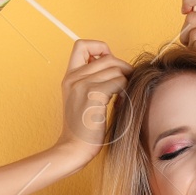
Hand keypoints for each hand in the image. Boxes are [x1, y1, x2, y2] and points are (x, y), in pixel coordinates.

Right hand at [56, 39, 131, 164]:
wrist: (74, 148)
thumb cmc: (83, 129)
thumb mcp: (82, 99)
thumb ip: (92, 81)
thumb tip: (117, 68)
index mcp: (69, 77)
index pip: (82, 45)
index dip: (99, 48)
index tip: (108, 64)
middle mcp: (73, 77)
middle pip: (107, 57)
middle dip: (122, 68)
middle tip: (126, 84)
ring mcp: (82, 85)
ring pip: (115, 69)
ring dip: (125, 82)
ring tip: (122, 97)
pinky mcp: (93, 95)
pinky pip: (119, 82)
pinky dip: (125, 91)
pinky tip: (121, 104)